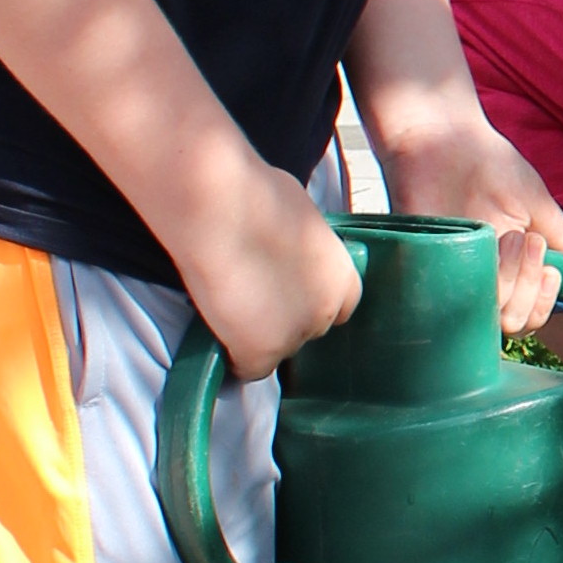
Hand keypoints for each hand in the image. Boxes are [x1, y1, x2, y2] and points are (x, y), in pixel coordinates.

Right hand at [173, 164, 361, 381]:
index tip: (286, 294)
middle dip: (283, 319)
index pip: (339, 307)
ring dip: (256, 336)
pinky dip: (232, 356)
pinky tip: (219, 335)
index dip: (308, 300)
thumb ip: (304, 246)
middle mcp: (326, 311)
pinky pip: (247, 369)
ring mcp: (294, 335)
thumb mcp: (302, 216)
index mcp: (343, 277)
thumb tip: (290, 249)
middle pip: (307, 330)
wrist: (219, 206)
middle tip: (251, 298)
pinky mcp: (260, 352)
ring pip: (276, 349)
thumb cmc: (253, 193)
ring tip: (229, 309)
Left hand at [384, 118, 562, 335]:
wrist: (442, 135)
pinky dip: (467, 285)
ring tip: (505, 235)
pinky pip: (443, 299)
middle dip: (528, 289)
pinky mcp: (423, 263)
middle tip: (525, 241)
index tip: (550, 268)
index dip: (544, 301)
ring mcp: (454, 271)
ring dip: (506, 280)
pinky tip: (480, 251)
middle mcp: (483, 277)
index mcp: (511, 268)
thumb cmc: (488, 163)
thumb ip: (561, 235)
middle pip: (511, 323)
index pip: (530, 313)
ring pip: (485, 316)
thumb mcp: (535, 201)